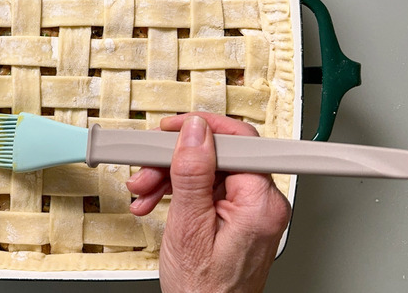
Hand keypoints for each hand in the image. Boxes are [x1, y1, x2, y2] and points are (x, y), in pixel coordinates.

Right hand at [127, 113, 290, 292]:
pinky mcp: (237, 216)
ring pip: (208, 171)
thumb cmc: (203, 291)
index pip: (239, 141)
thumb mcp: (188, 226)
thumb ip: (193, 173)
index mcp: (260, 204)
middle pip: (218, 156)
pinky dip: (179, 191)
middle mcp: (262, 204)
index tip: (170, 130)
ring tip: (145, 193)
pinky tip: (157, 201)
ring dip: (170, 176)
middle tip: (146, 169)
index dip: (201, 130)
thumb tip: (194, 132)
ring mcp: (250, 210)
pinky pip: (207, 188)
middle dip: (175, 160)